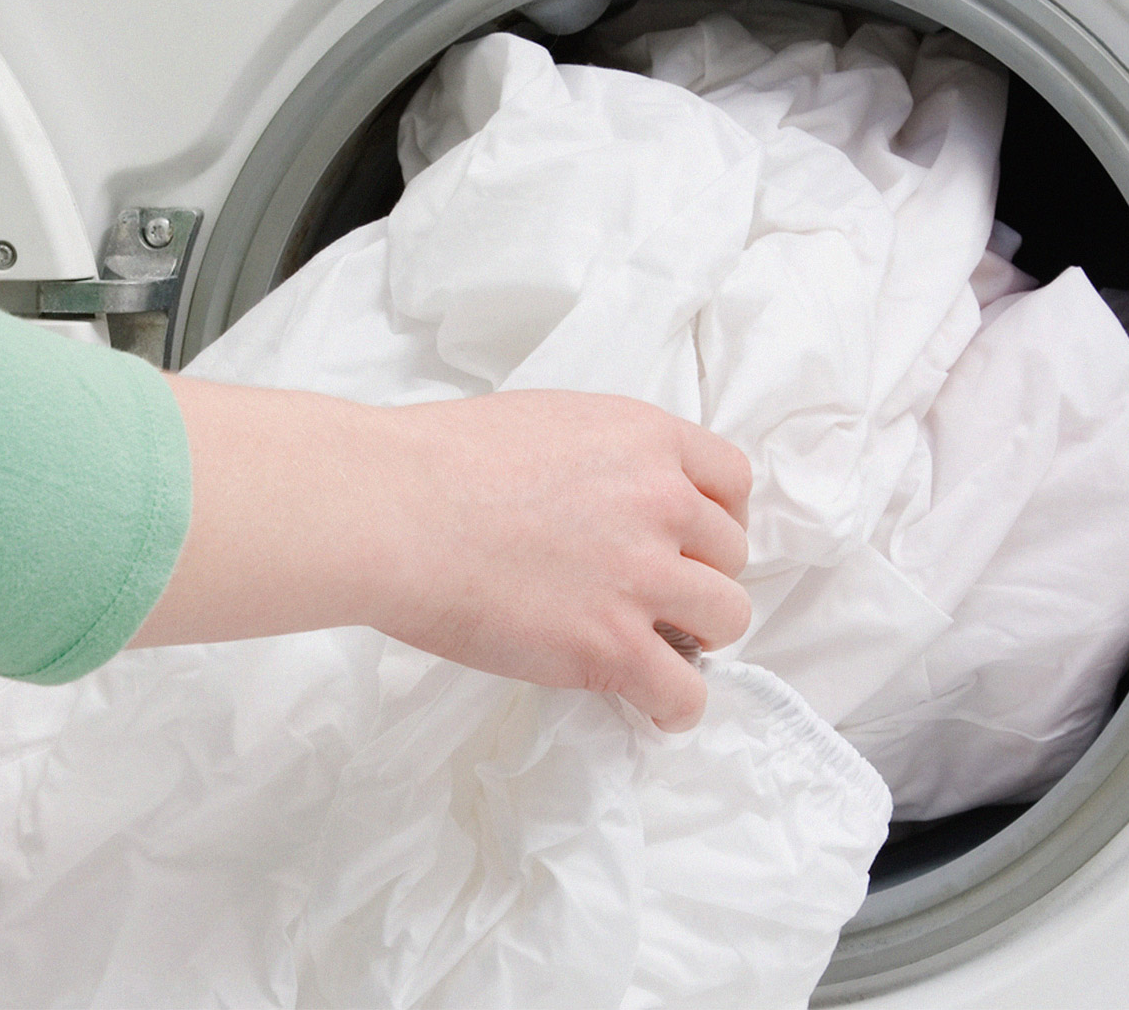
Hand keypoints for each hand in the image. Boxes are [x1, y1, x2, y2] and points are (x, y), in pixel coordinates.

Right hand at [137, 381, 750, 731]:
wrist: (394, 510)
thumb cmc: (437, 462)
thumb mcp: (545, 423)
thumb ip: (599, 461)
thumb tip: (597, 503)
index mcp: (646, 438)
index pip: (734, 480)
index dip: (714, 518)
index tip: (688, 541)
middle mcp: (662, 502)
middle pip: (731, 554)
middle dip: (697, 577)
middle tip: (649, 597)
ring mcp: (643, 576)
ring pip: (728, 619)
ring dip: (696, 637)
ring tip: (653, 649)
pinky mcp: (614, 645)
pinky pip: (686, 692)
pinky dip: (674, 705)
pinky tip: (649, 703)